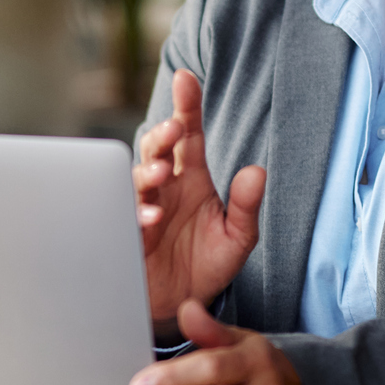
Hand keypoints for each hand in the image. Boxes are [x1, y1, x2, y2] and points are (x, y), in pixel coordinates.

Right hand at [137, 71, 265, 341]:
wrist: (184, 306)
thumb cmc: (208, 265)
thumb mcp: (238, 237)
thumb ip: (246, 206)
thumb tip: (257, 172)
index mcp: (191, 178)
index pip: (189, 134)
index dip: (186, 106)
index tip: (186, 78)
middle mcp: (165, 187)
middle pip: (157, 149)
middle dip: (161, 136)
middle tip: (172, 130)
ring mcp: (144, 209)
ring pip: (136, 179)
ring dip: (146, 172)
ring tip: (160, 173)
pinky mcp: (129, 236)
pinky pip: (127, 219)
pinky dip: (137, 215)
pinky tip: (151, 216)